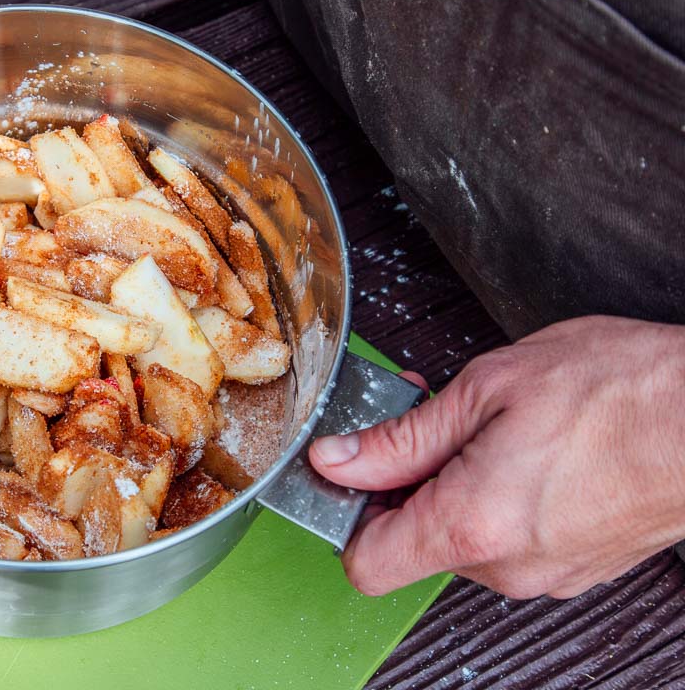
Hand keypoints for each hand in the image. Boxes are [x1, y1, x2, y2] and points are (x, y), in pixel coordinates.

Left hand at [311, 315, 684, 598]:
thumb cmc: (624, 391)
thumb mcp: (488, 388)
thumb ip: (402, 437)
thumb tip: (338, 460)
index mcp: (471, 523)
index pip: (365, 563)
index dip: (347, 512)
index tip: (354, 468)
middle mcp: (507, 566)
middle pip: (413, 543)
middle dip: (408, 479)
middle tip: (429, 417)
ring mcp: (547, 573)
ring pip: (462, 538)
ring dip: (455, 483)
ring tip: (489, 424)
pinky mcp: (576, 567)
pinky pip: (509, 540)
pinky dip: (498, 497)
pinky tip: (524, 448)